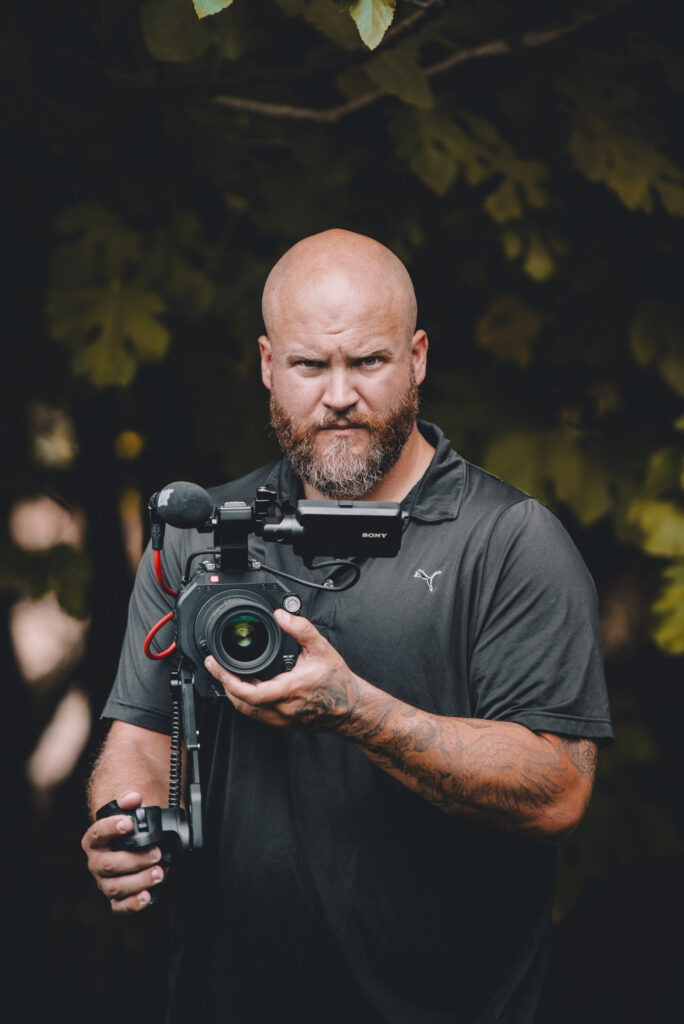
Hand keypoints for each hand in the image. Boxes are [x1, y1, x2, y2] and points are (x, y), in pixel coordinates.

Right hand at [81, 791, 166, 914]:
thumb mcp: (131, 812)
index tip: (129, 823)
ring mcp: (106, 881)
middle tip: (156, 852)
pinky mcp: (117, 897)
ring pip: (116, 887)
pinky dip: (132, 904)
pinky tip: (146, 896)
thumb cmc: (130, 828)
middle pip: (109, 865)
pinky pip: (120, 906)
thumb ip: (131, 802)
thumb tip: (133, 797)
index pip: (98, 833)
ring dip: (139, 881)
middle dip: (134, 860)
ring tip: (159, 872)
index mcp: (95, 839)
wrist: (132, 844)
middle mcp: (97, 862)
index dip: (111, 828)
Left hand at [204, 608, 364, 730]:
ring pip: (247, 711)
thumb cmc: (337, 681)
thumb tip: (282, 615)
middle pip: (241, 703)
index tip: (217, 665)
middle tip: (217, 666)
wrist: (350, 707)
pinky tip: (246, 688)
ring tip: (228, 675)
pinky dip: (246, 701)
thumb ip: (301, 629)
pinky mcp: (283, 723)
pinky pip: (257, 715)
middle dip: (225, 684)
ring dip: (234, 694)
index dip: (228, 679)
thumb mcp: (321, 648)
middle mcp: (282, 709)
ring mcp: (281, 719)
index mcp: (289, 690)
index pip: (249, 692)